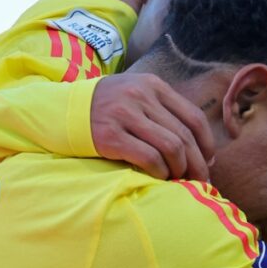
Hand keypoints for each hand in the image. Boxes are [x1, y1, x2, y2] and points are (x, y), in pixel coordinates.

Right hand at [91, 73, 213, 180]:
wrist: (57, 109)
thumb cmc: (103, 107)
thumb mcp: (135, 94)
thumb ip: (162, 111)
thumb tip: (199, 147)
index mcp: (153, 85)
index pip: (194, 116)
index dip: (206, 143)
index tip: (209, 161)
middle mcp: (141, 96)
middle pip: (185, 135)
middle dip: (198, 163)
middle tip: (202, 181)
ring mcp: (125, 114)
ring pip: (172, 147)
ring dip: (181, 169)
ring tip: (180, 181)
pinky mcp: (109, 135)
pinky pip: (149, 157)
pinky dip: (160, 171)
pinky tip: (160, 178)